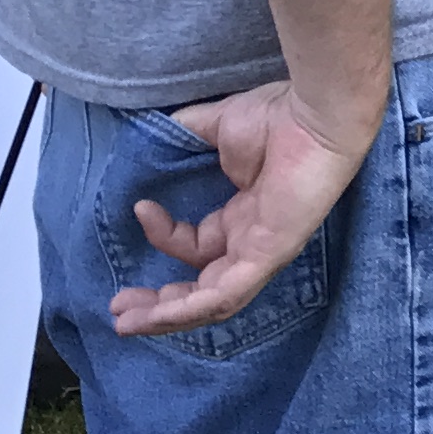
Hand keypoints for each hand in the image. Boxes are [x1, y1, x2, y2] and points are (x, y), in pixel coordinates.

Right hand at [110, 80, 373, 336]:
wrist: (314, 111)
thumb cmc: (278, 115)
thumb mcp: (215, 128)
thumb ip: (181, 140)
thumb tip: (143, 144)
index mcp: (244, 216)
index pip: (197, 245)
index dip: (163, 235)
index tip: (141, 207)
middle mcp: (252, 241)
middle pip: (201, 287)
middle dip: (158, 302)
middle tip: (119, 308)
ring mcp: (261, 254)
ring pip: (210, 302)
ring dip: (166, 315)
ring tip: (126, 322)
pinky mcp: (268, 256)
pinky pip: (227, 295)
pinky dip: (190, 308)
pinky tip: (159, 313)